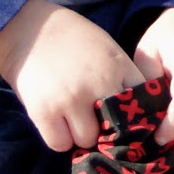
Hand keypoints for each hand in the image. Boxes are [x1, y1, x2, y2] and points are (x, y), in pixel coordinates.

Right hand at [0, 0, 143, 151]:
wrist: (30, 30)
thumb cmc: (74, 39)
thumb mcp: (108, 49)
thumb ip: (122, 76)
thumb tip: (136, 109)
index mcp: (118, 67)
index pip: (143, 103)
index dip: (138, 116)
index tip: (129, 121)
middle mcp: (98, 84)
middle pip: (116, 128)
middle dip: (108, 129)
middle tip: (97, 122)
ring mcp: (71, 99)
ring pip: (87, 139)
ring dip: (81, 135)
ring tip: (73, 119)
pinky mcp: (44, 111)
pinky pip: (60, 144)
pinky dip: (59, 139)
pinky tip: (57, 124)